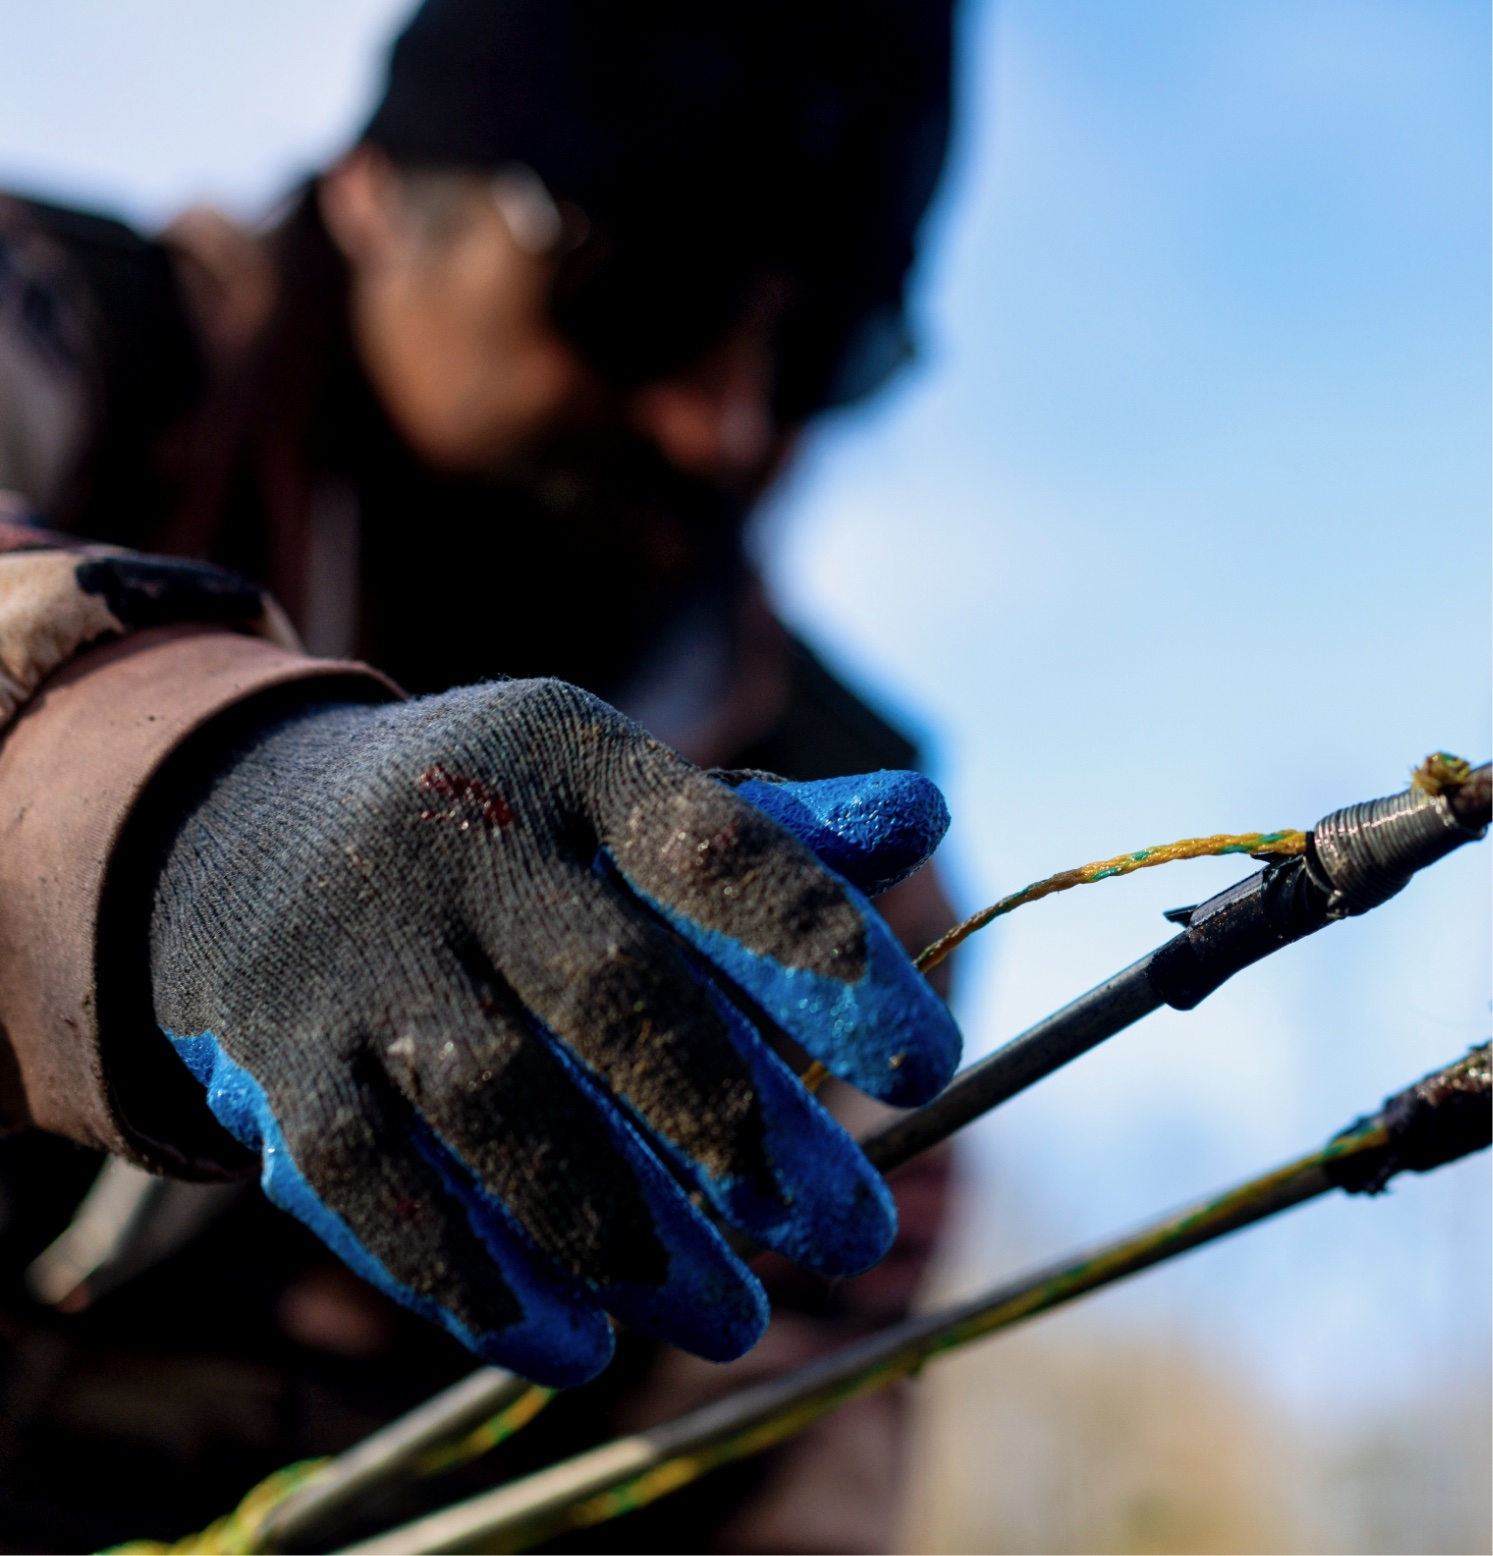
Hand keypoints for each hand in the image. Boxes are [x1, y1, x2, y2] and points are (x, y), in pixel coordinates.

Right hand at [149, 679, 959, 1384]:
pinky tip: (575, 1349)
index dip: (824, 958)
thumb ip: (769, 829)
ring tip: (735, 1323)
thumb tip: (923, 815)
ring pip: (499, 1100)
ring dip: (625, 1232)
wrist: (250, 827)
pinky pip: (372, 1181)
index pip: (719, 848)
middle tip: (852, 1234)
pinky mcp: (283, 1056)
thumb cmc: (504, 825)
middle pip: (614, 990)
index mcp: (571, 755)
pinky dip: (478, 1277)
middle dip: (741, 1127)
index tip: (926, 1069)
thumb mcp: (620, 792)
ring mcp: (358, 947)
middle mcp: (459, 837)